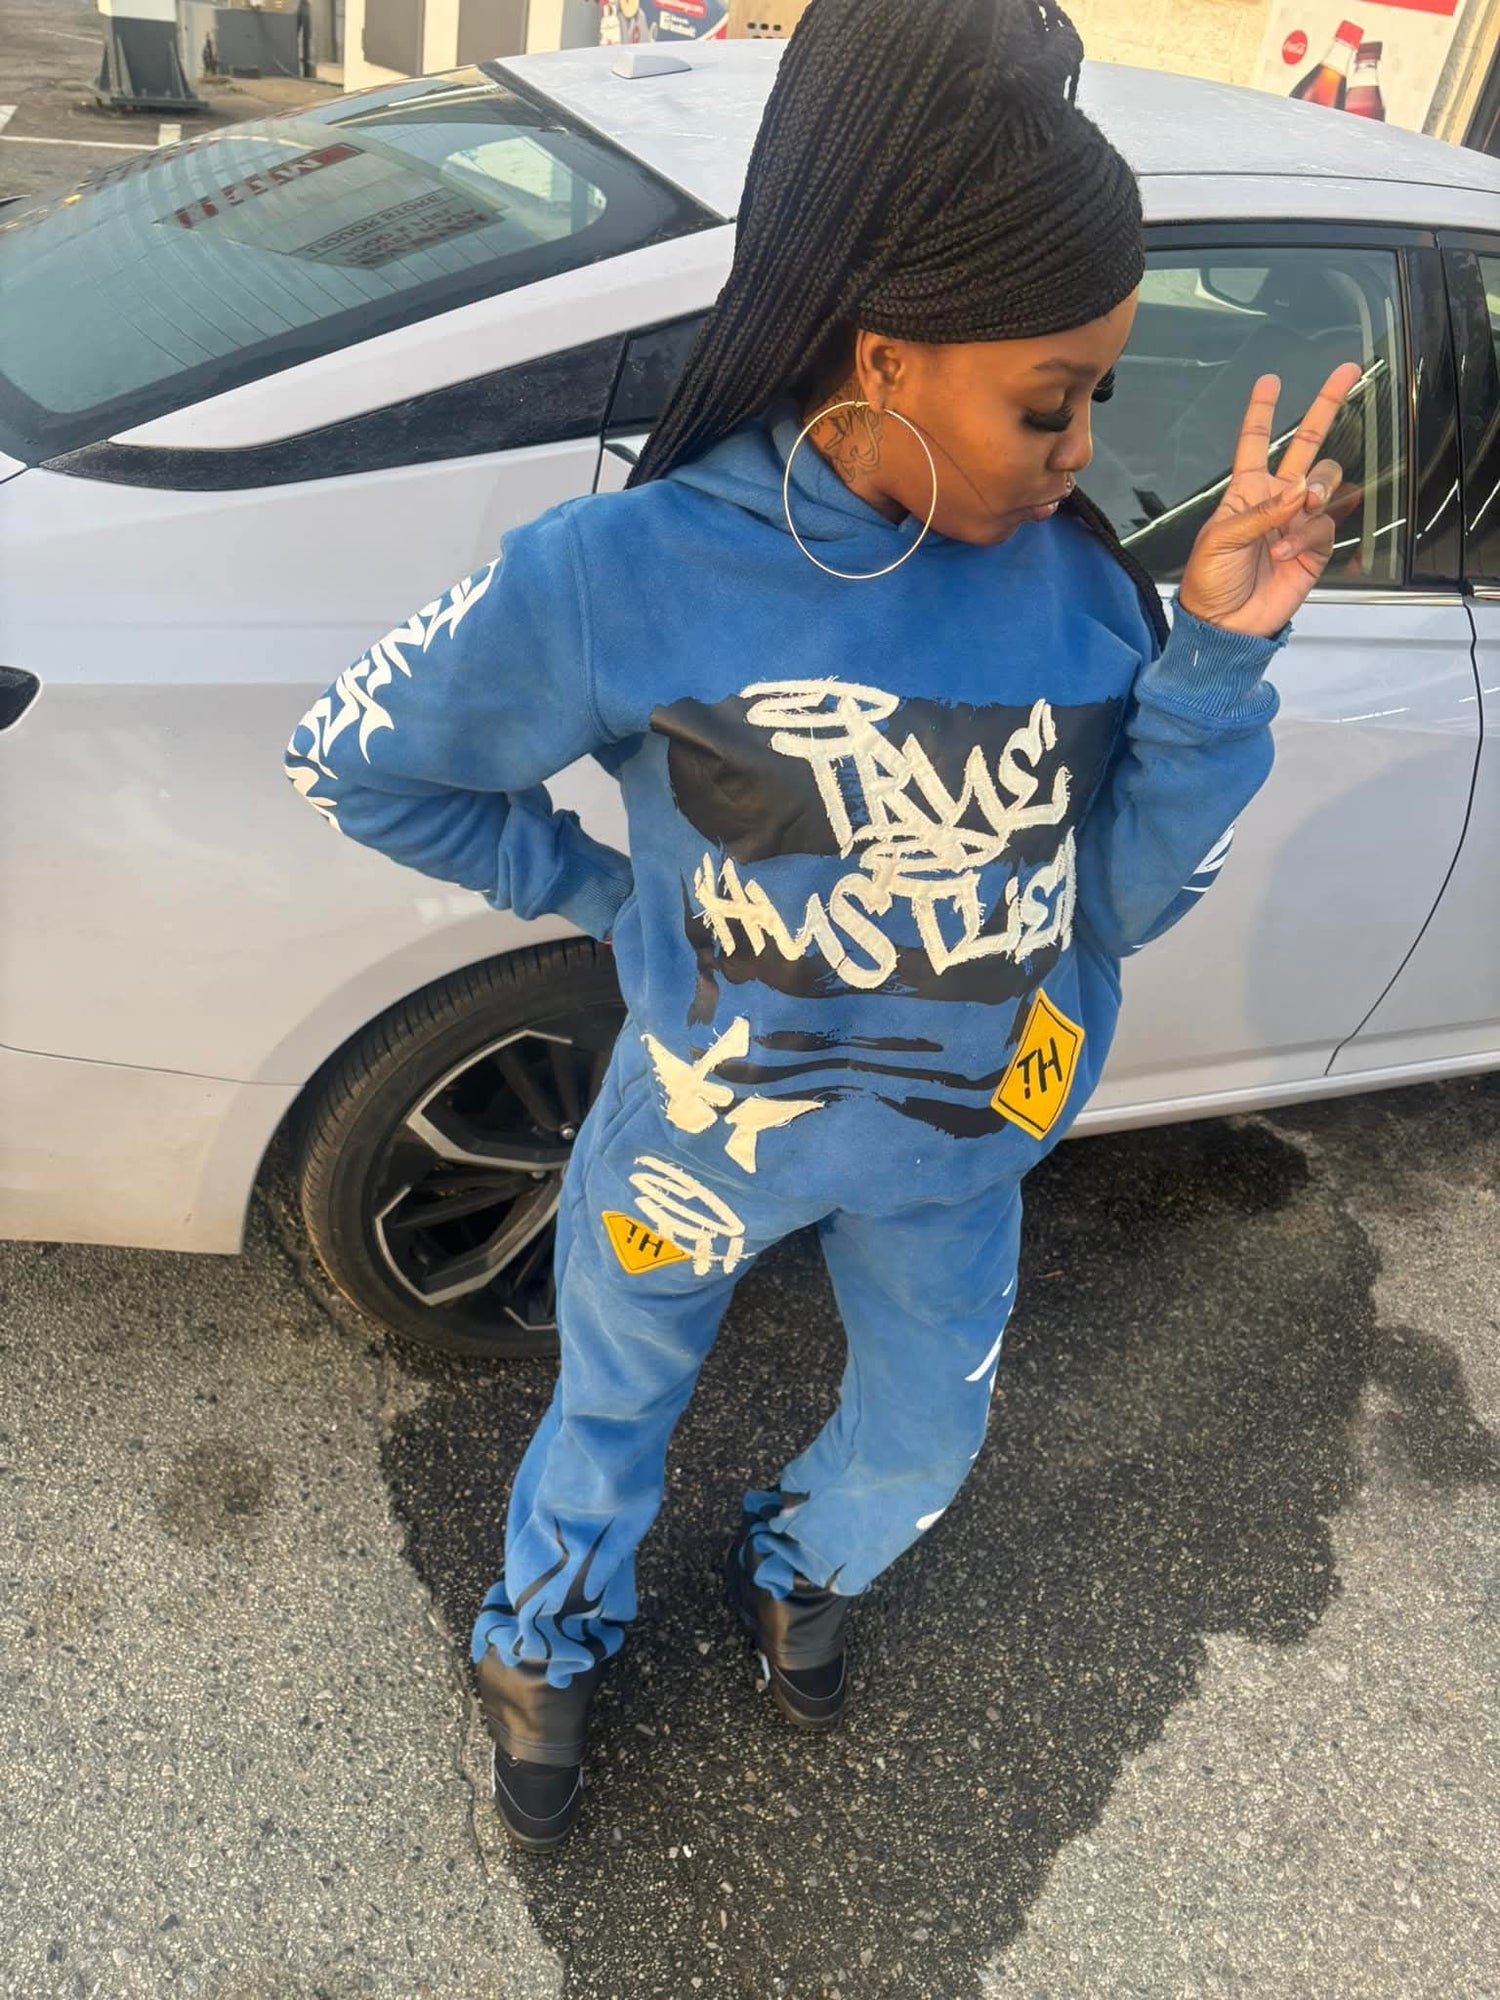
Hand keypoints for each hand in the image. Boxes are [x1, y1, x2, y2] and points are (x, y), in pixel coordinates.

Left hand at [1177, 363, 1363, 637]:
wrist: (1226, 625)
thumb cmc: (1210, 582)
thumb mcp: (1220, 540)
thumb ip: (1260, 513)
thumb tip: (1298, 491)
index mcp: (1245, 491)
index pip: (1255, 442)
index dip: (1262, 411)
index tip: (1270, 381)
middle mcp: (1275, 499)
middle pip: (1307, 444)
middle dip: (1326, 407)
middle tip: (1346, 373)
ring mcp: (1298, 521)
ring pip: (1325, 482)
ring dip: (1317, 489)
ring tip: (1302, 508)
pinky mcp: (1314, 548)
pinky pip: (1325, 526)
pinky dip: (1308, 536)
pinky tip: (1286, 552)